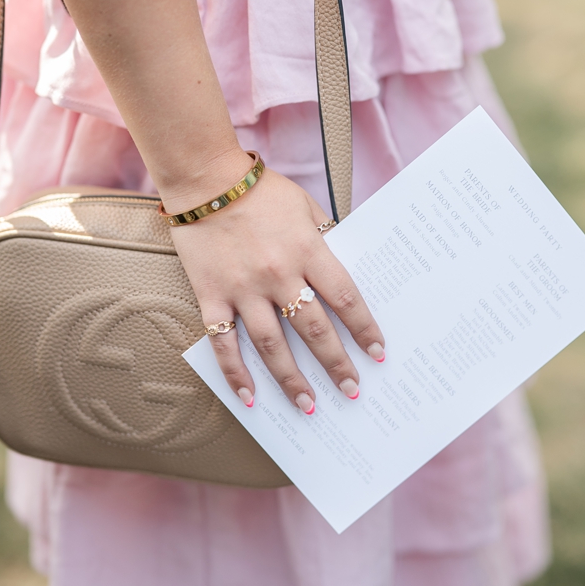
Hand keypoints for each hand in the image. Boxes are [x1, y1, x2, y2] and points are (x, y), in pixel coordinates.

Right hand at [170, 161, 384, 413]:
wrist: (206, 179)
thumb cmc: (263, 192)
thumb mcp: (308, 210)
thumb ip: (327, 243)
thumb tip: (347, 278)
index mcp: (309, 250)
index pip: (346, 299)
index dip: (365, 330)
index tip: (378, 354)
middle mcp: (278, 274)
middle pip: (314, 329)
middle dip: (336, 364)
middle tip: (352, 390)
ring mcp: (243, 289)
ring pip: (271, 345)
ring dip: (291, 379)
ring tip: (308, 406)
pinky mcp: (211, 295)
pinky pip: (223, 343)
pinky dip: (236, 373)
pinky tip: (250, 398)